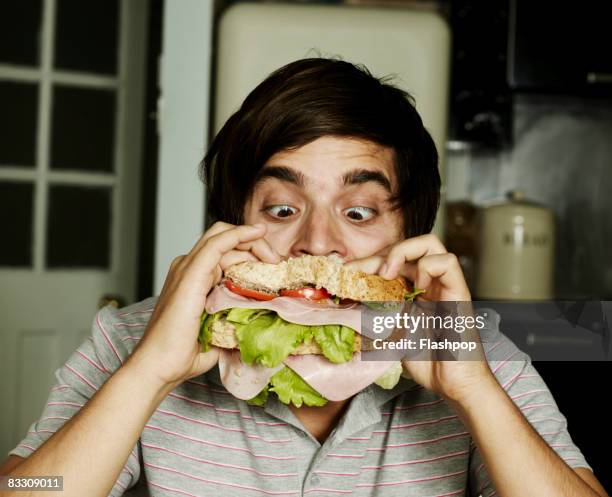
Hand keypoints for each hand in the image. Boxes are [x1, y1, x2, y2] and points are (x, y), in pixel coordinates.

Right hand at [126, 222, 280, 389]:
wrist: (158, 366)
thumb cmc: (183, 354)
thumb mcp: (218, 331)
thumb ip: (235, 320)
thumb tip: (260, 322)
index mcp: (193, 277)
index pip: (225, 251)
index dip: (251, 252)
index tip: (273, 267)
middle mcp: (188, 267)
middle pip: (225, 238)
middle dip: (254, 243)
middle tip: (276, 261)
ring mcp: (186, 268)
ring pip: (223, 236)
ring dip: (252, 240)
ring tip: (273, 257)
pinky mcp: (190, 273)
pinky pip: (217, 243)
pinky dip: (239, 234)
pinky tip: (257, 233)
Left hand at [346, 234, 494, 402]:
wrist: (453, 383)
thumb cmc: (426, 362)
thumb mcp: (388, 334)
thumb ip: (374, 316)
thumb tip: (346, 305)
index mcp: (413, 291)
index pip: (391, 261)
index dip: (368, 262)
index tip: (347, 274)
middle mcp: (429, 284)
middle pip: (407, 248)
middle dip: (378, 255)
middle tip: (359, 272)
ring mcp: (445, 286)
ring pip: (430, 244)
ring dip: (403, 252)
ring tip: (387, 274)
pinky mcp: (460, 293)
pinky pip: (447, 262)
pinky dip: (428, 267)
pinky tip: (418, 287)